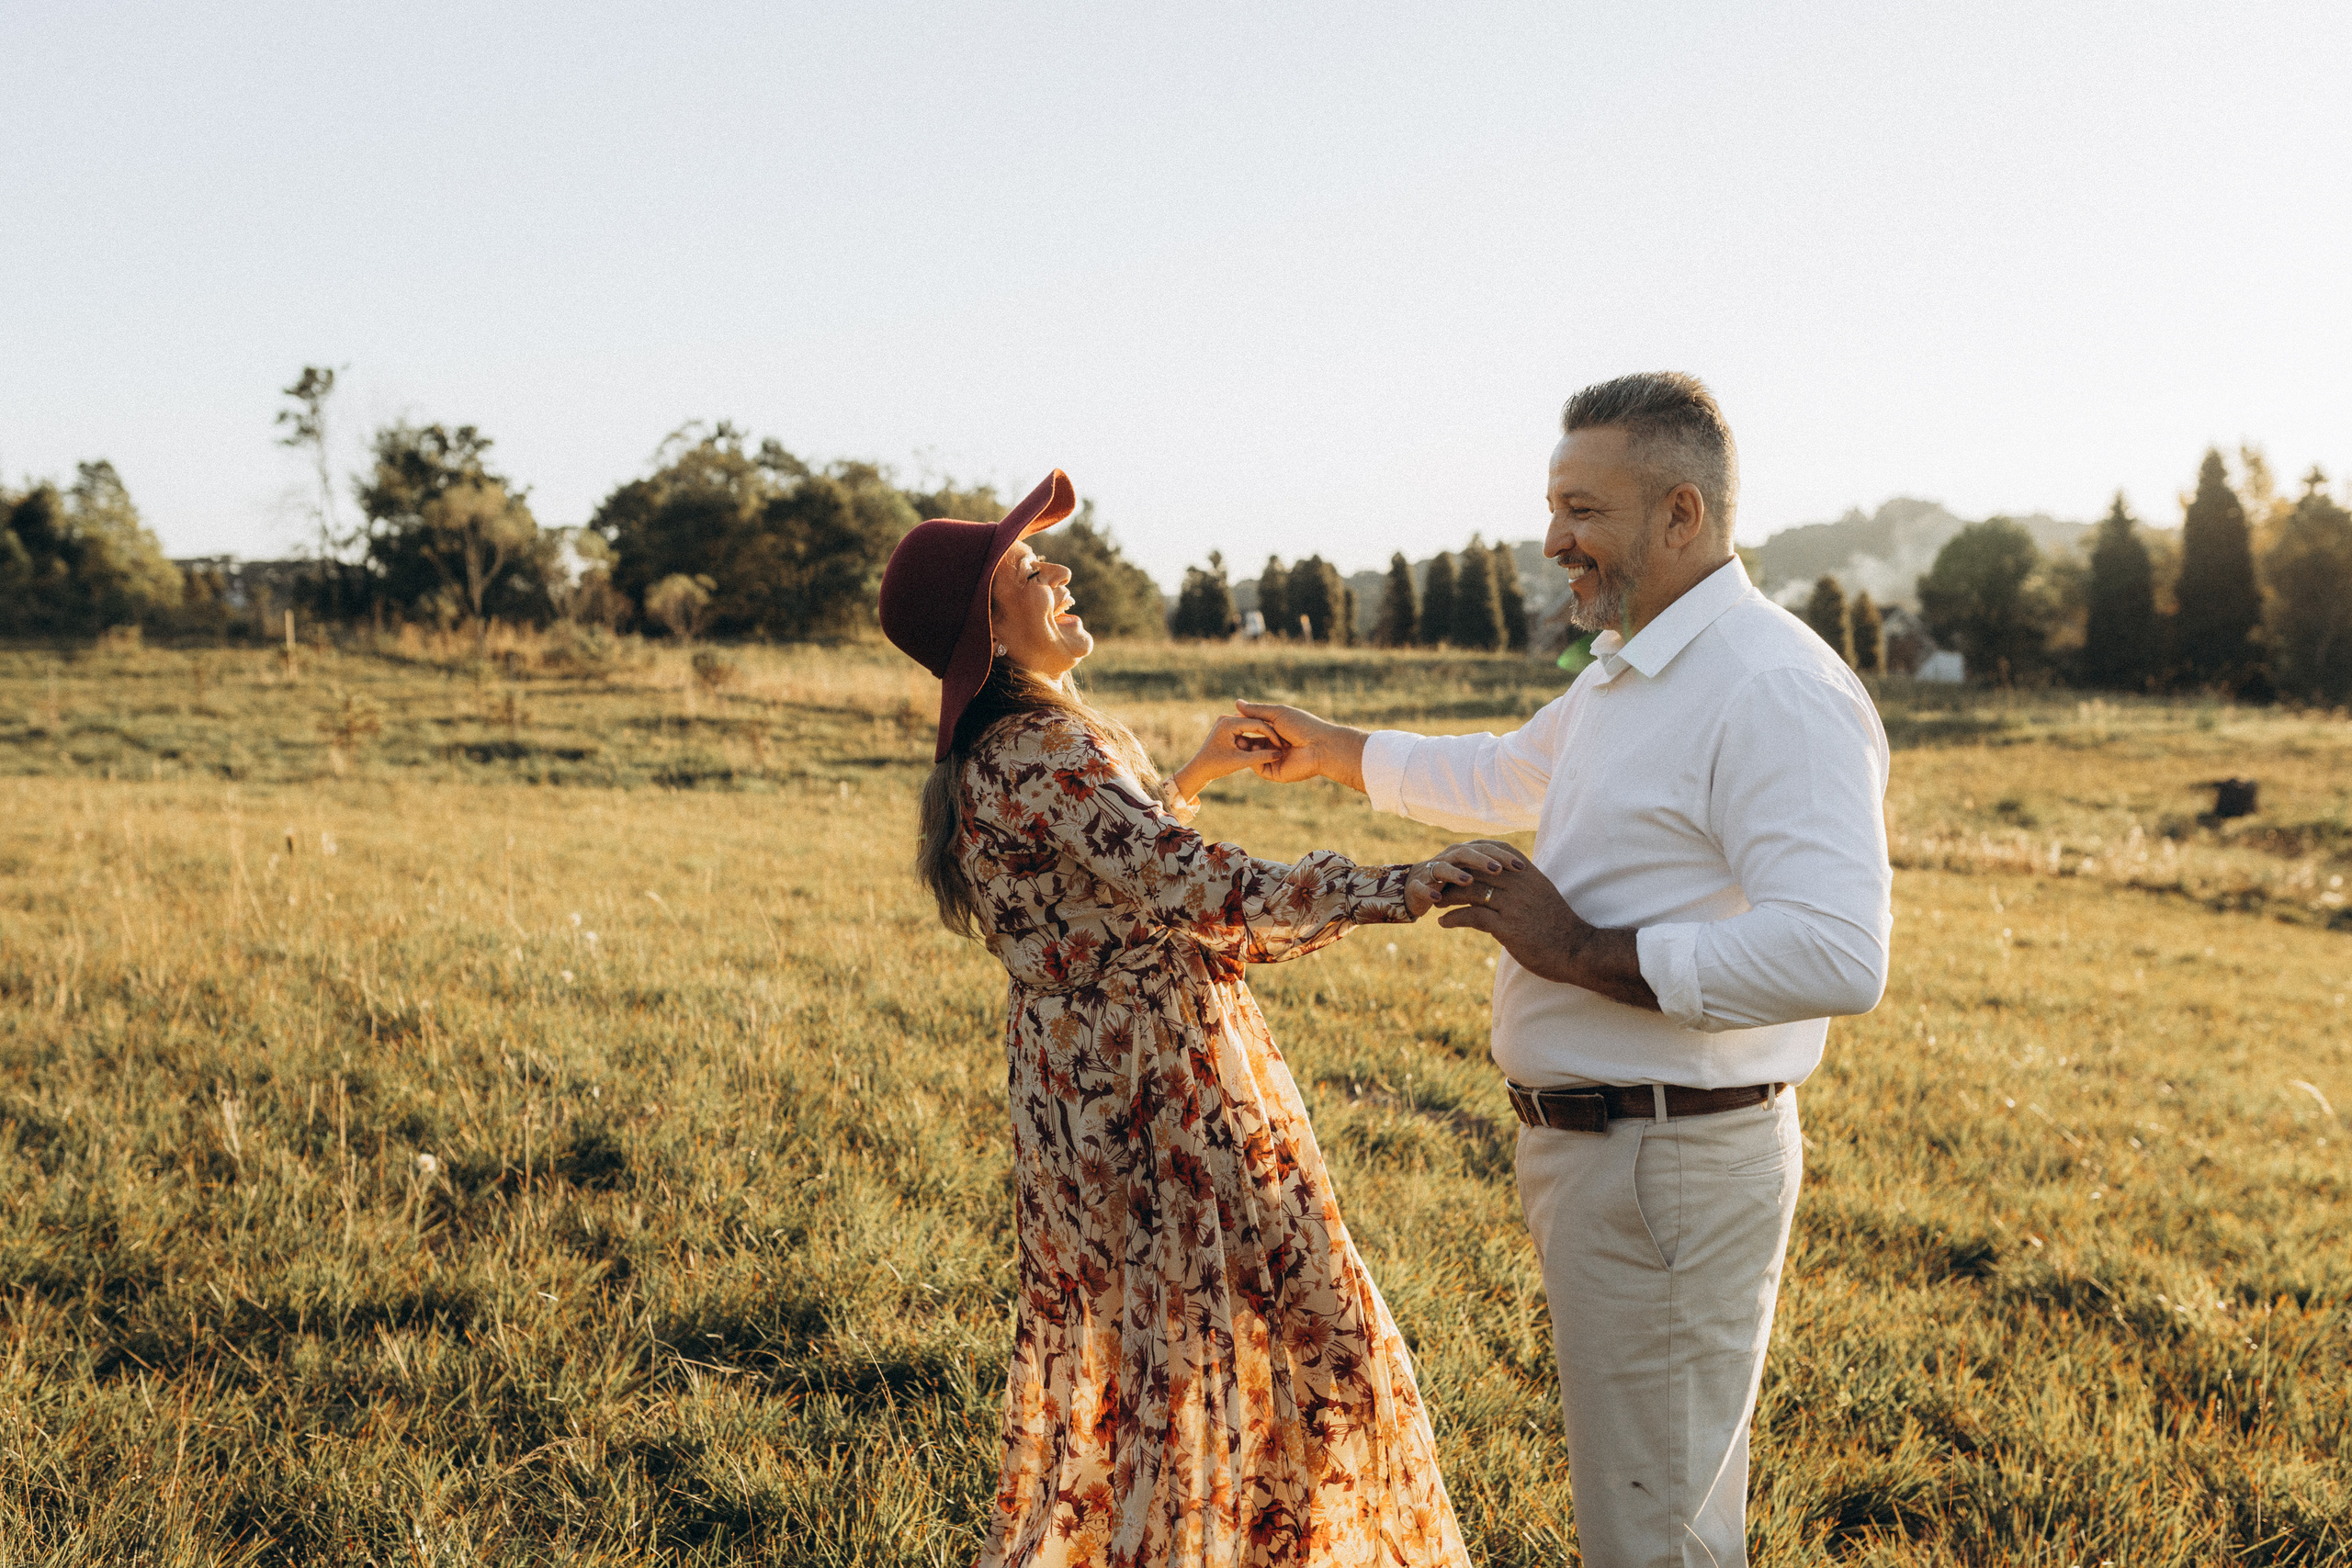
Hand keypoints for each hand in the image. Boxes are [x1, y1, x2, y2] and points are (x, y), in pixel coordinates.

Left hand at [1170, 714, 1292, 801]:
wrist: (1198, 769)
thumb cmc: (1216, 766)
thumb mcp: (1240, 762)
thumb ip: (1260, 757)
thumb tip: (1279, 754)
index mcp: (1228, 723)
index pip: (1257, 724)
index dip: (1272, 734)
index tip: (1282, 745)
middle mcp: (1227, 718)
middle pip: (1255, 722)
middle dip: (1269, 732)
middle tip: (1283, 742)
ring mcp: (1226, 721)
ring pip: (1251, 725)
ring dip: (1263, 734)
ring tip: (1277, 744)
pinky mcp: (1228, 727)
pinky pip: (1246, 729)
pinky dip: (1256, 736)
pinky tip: (1267, 743)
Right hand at [1231, 699, 1370, 792]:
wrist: (1320, 745)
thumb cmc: (1302, 726)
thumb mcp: (1278, 713)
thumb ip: (1257, 710)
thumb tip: (1236, 703)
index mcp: (1276, 732)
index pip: (1253, 730)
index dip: (1242, 727)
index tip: (1230, 722)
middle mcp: (1274, 746)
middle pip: (1251, 744)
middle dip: (1241, 740)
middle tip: (1233, 736)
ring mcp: (1275, 760)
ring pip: (1253, 757)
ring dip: (1247, 750)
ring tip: (1242, 743)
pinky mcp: (1276, 773)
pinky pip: (1260, 769)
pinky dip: (1255, 761)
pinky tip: (1256, 752)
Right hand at [1403, 842, 1521, 917]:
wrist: (1416, 892)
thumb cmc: (1452, 885)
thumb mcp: (1475, 879)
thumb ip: (1493, 874)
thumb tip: (1527, 871)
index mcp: (1465, 855)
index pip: (1486, 849)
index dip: (1503, 856)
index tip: (1522, 867)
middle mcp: (1448, 858)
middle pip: (1466, 852)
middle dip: (1482, 860)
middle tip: (1499, 869)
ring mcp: (1430, 871)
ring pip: (1442, 867)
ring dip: (1455, 873)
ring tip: (1468, 881)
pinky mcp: (1415, 886)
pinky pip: (1420, 887)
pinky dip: (1428, 891)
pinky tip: (1438, 898)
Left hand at [1438, 848, 1659, 1010]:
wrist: (1577, 950)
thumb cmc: (1559, 926)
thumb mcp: (1544, 895)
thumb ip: (1525, 884)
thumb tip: (1506, 878)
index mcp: (1528, 875)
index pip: (1495, 853)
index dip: (1472, 854)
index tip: (1455, 859)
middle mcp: (1520, 885)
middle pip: (1477, 871)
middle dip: (1454, 875)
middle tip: (1437, 882)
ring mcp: (1513, 905)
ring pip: (1470, 892)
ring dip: (1449, 896)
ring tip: (1436, 902)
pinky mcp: (1508, 927)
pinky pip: (1472, 917)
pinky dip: (1454, 919)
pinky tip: (1443, 923)